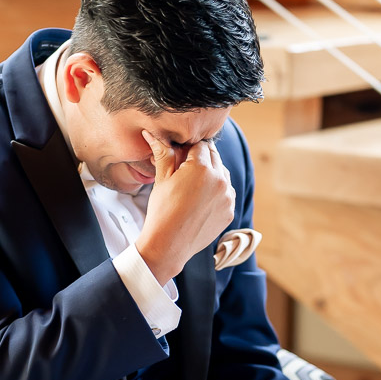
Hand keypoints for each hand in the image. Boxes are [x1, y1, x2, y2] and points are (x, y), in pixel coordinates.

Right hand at [135, 130, 235, 284]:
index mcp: (202, 168)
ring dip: (211, 175)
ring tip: (192, 188)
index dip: (189, 149)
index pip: (201, 145)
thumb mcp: (162, 179)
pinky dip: (216, 193)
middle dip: (202, 159)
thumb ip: (163, 154)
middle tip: (185, 171)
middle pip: (214, 157)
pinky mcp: (230, 211)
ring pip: (222, 174)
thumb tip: (150, 134)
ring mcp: (227, 197)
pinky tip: (200, 202)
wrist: (168, 245)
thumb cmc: (161, 211)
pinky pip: (226, 193)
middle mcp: (220, 180)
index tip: (180, 157)